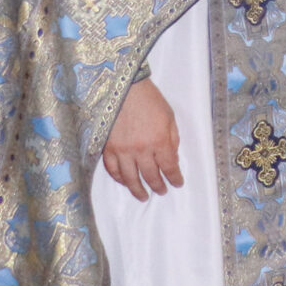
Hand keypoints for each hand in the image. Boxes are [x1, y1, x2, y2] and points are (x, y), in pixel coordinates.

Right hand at [102, 77, 183, 200]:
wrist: (124, 89)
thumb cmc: (150, 100)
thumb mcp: (170, 117)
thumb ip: (172, 139)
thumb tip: (172, 158)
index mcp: (160, 141)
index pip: (169, 167)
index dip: (174, 178)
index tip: (178, 183)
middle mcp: (141, 149)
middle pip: (150, 175)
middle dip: (158, 186)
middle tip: (161, 192)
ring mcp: (122, 151)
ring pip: (130, 178)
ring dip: (137, 189)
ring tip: (143, 196)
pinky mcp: (107, 149)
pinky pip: (112, 169)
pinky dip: (119, 179)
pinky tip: (125, 182)